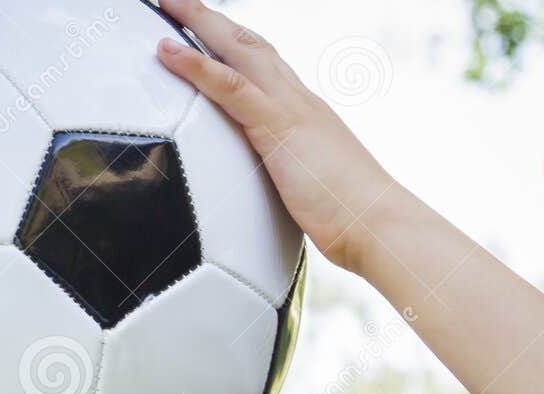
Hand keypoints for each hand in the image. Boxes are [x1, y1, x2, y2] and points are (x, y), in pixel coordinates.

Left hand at [155, 0, 390, 272]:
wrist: (376, 222)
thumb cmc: (351, 217)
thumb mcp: (315, 191)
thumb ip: (294, 182)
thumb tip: (283, 197)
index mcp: (305, 112)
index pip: (266, 65)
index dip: (238, 44)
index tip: (212, 30)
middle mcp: (297, 99)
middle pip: (250, 43)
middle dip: (213, 19)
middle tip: (179, 0)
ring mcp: (288, 108)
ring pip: (237, 49)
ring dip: (199, 22)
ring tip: (167, 2)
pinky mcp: (278, 127)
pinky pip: (230, 87)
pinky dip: (196, 66)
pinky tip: (167, 50)